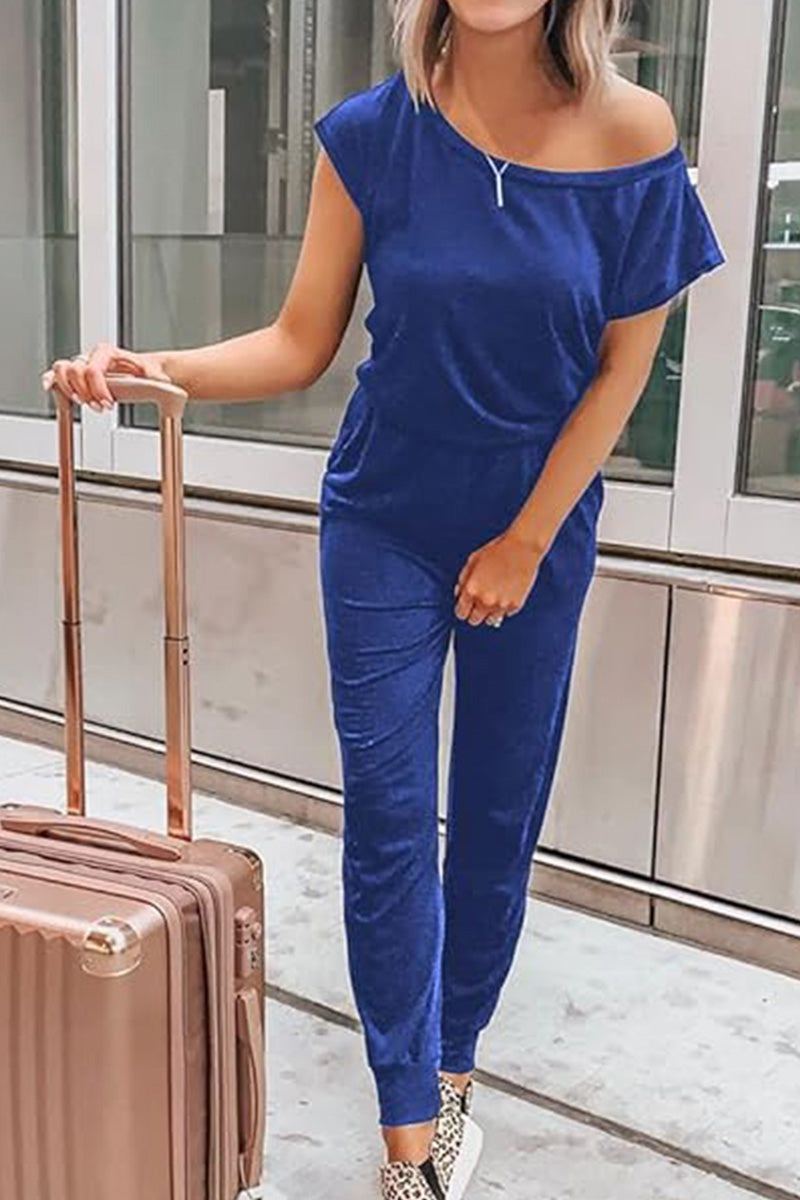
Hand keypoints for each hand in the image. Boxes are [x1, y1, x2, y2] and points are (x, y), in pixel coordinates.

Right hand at [41, 342, 172, 411]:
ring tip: (87, 403)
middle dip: (84, 391)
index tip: (108, 405)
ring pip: (62, 370)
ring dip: (69, 390)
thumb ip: (158, 382)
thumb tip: (167, 389)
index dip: (98, 389)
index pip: (93, 369)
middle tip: (99, 406)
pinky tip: (51, 390)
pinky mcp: (80, 376)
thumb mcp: (156, 377)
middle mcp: (92, 356)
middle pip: (73, 370)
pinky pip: (59, 375)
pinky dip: (53, 382)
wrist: (150, 374)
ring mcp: (84, 365)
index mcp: (107, 353)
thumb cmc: (151, 374)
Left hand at [453, 528, 542, 625]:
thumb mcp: (473, 561)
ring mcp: (502, 605)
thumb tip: (459, 593)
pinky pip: (506, 614)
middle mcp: (485, 600)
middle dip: (474, 613)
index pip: (460, 613)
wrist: (522, 548)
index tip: (465, 608)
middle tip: (478, 604)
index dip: (462, 610)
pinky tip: (505, 595)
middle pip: (474, 620)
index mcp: (472, 589)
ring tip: (493, 600)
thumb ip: (463, 579)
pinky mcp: (516, 605)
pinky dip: (504, 608)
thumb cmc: (499, 551)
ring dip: (489, 613)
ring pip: (490, 621)